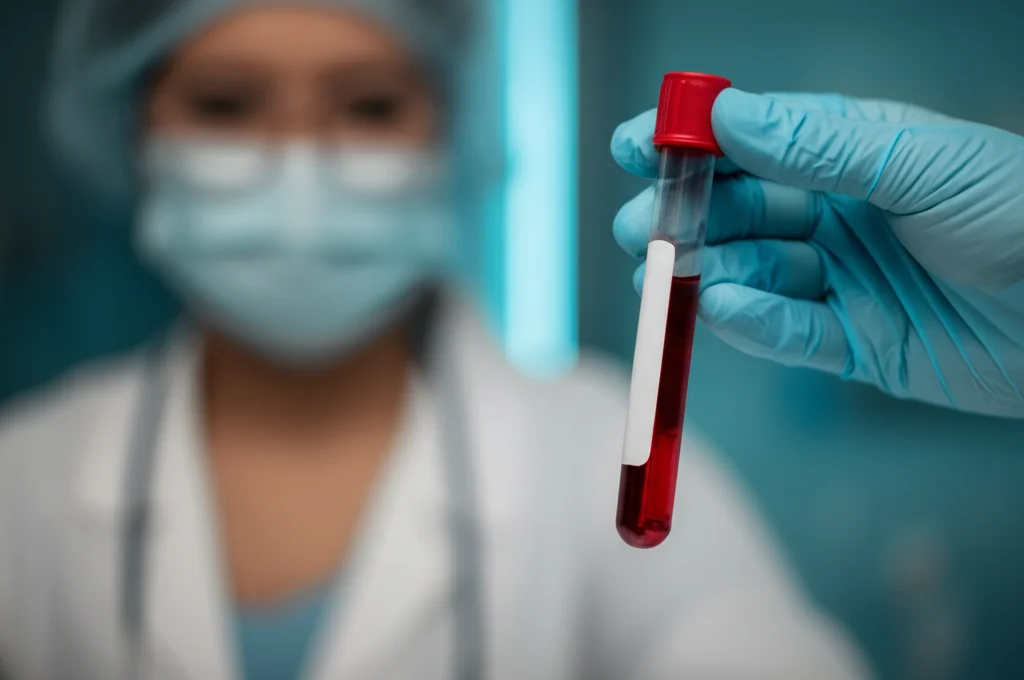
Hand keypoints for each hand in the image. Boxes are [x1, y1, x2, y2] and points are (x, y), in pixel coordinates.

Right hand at [612, 89, 1023, 417]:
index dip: (693, 140)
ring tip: (672, 273)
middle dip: (687, 215)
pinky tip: (727, 309)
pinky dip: (753, 323)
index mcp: (855, 153)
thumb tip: (727, 113)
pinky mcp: (856, 343)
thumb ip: (817, 143)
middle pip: (741, 210)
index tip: (638, 143)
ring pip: (754, 273)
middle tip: (646, 226)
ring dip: (710, 272)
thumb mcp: (919, 163)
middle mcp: (842, 214)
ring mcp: (845, 281)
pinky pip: (789, 333)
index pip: (755, 139)